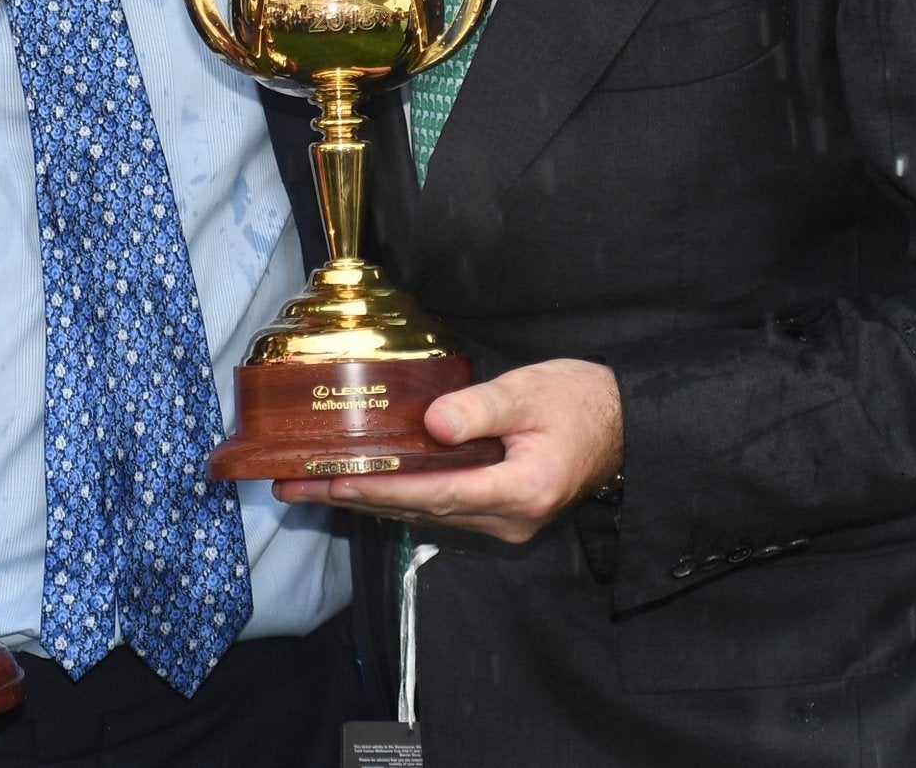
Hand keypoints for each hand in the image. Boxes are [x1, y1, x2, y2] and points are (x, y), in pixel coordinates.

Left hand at [273, 358, 623, 544]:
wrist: (624, 426)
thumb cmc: (580, 401)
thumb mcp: (530, 391)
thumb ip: (481, 408)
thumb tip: (431, 423)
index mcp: (519, 489)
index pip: (434, 492)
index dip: (378, 489)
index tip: (328, 482)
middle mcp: (507, 518)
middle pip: (417, 510)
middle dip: (350, 498)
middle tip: (291, 486)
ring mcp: (503, 523)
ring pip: (423, 513)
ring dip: (366, 499)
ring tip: (307, 485)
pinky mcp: (498, 514)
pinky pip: (438, 507)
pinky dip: (396, 497)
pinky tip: (359, 486)